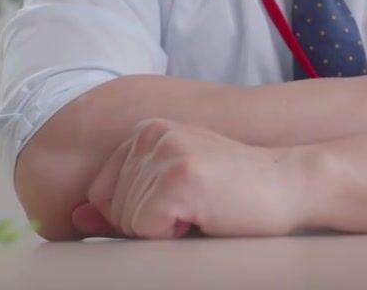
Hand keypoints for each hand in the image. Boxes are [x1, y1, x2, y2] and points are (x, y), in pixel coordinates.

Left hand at [71, 118, 304, 238]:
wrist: (291, 184)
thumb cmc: (235, 193)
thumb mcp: (172, 190)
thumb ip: (124, 202)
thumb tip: (74, 217)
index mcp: (146, 130)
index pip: (101, 192)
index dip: (137, 215)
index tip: (179, 205)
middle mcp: (151, 134)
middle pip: (112, 208)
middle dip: (150, 225)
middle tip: (197, 208)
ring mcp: (165, 153)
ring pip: (128, 222)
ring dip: (165, 231)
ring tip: (203, 210)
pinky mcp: (180, 178)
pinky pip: (147, 229)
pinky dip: (174, 236)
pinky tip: (205, 216)